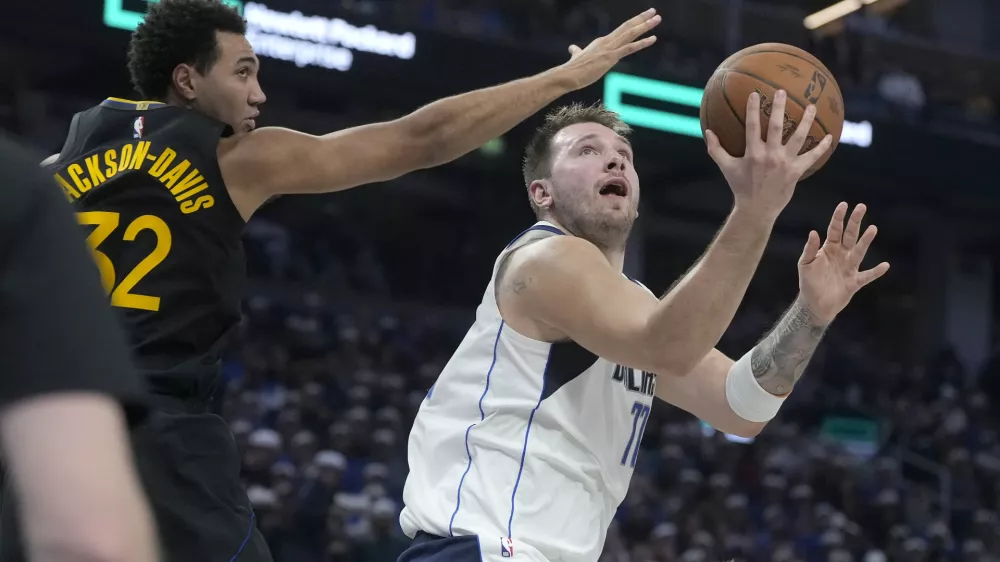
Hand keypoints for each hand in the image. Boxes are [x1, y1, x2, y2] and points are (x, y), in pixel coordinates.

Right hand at [558, 9, 660, 90]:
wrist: (568, 75)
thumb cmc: (573, 68)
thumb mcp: (577, 56)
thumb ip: (577, 51)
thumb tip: (572, 48)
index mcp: (602, 42)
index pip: (620, 30)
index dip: (632, 24)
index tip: (643, 19)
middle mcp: (607, 41)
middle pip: (628, 27)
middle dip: (642, 19)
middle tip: (654, 12)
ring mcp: (610, 48)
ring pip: (631, 33)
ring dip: (645, 25)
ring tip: (657, 18)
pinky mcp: (611, 57)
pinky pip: (630, 48)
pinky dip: (642, 42)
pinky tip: (653, 38)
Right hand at [706, 90, 833, 222]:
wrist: (757, 209)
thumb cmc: (740, 187)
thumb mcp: (726, 168)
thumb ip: (716, 149)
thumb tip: (708, 131)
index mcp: (752, 153)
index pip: (752, 126)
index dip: (753, 109)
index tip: (755, 93)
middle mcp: (769, 155)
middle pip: (776, 127)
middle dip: (779, 108)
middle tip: (782, 91)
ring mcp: (784, 163)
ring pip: (798, 138)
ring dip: (806, 121)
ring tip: (811, 107)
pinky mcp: (796, 171)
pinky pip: (811, 157)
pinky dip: (821, 147)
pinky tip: (830, 136)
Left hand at [797, 203, 889, 323]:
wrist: (814, 304)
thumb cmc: (809, 282)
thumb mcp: (805, 264)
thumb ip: (810, 249)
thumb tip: (813, 232)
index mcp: (829, 249)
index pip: (834, 230)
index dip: (838, 218)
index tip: (844, 205)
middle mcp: (841, 255)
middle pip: (850, 235)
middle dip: (855, 222)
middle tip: (861, 207)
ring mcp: (849, 268)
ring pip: (859, 251)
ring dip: (866, 240)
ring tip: (873, 229)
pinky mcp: (854, 282)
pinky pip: (867, 276)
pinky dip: (876, 272)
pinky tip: (885, 265)